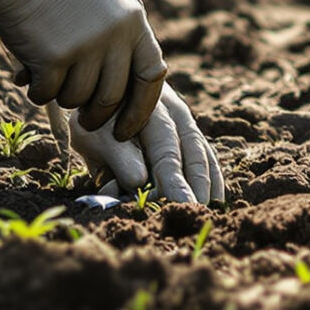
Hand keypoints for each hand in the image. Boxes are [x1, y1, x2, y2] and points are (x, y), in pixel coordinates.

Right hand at [0, 0, 165, 135]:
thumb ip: (123, 36)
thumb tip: (134, 86)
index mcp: (133, 20)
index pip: (151, 76)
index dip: (140, 109)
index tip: (124, 128)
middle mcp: (115, 35)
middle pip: (112, 97)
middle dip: (97, 117)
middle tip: (83, 120)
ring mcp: (85, 47)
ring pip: (77, 99)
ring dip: (60, 96)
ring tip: (48, 74)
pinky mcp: (53, 58)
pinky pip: (46, 95)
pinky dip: (35, 91)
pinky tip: (26, 72)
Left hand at [51, 83, 220, 203]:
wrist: (105, 97)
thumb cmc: (96, 122)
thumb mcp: (93, 135)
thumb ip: (115, 157)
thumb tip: (139, 180)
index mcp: (147, 111)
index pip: (165, 151)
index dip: (174, 180)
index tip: (183, 203)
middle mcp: (174, 112)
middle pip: (192, 151)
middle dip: (197, 185)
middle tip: (198, 212)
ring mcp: (185, 120)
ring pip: (203, 152)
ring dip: (208, 183)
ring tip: (211, 210)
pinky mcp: (190, 132)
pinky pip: (206, 155)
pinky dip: (213, 176)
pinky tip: (216, 197)